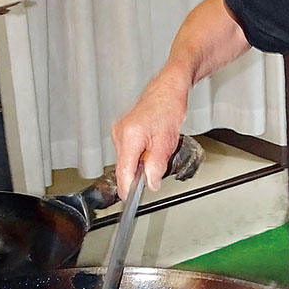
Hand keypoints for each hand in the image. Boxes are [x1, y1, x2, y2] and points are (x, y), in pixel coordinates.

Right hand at [112, 73, 189, 199]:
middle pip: (123, 167)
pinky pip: (128, 151)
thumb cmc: (169, 107)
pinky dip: (139, 155)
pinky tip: (151, 146)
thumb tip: (151, 183)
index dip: (127, 188)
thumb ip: (157, 165)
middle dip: (138, 174)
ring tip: (156, 150)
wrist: (168, 89)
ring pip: (126, 159)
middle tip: (155, 170)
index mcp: (130, 135)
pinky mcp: (122, 130)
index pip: (123, 171)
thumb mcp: (167, 142)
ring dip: (139, 163)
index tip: (130, 199)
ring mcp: (119, 131)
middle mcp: (120, 133)